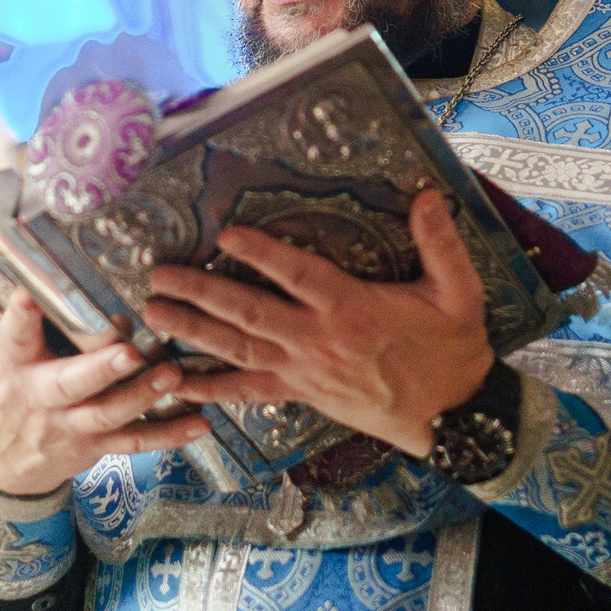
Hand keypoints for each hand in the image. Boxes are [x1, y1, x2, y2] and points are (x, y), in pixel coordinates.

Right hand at [0, 265, 207, 496]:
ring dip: (145, 396)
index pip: (10, 338)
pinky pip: (137, 442)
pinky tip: (203, 423)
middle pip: (71, 384)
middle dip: (100, 369)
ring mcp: (73, 426)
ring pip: (112, 413)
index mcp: (7, 369)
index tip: (28, 295)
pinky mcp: (98, 445)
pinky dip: (170, 436)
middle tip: (125, 349)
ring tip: (174, 374)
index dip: (19, 319)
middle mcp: (42, 398)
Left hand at [142, 188, 491, 456]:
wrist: (453, 416)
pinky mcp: (299, 395)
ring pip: (237, 350)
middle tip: (159, 276)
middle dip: (200, 293)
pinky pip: (247, 392)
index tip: (226, 233)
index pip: (298, 276)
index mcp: (352, 309)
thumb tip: (427, 195)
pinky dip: (209, 388)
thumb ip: (440, 243)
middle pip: (250, 314)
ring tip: (153, 315)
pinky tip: (176, 382)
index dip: (262, 253)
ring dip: (192, 332)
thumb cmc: (451, 349)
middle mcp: (318, 341)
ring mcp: (303, 372)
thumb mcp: (458, 292)